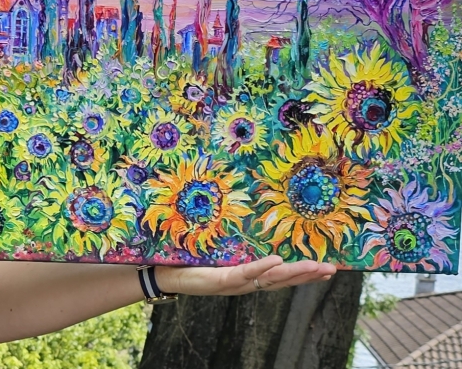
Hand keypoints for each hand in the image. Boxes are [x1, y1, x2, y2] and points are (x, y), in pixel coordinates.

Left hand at [156, 255, 335, 296]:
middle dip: (308, 276)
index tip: (326, 266)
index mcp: (247, 274)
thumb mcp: (216, 248)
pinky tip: (277, 261)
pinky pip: (246, 273)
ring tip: (316, 267)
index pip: (280, 274)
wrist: (164, 273)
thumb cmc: (190, 259)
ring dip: (294, 273)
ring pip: (270, 279)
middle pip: (282, 280)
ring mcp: (235, 283)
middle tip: (332, 270)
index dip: (303, 272)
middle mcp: (245, 282)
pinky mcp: (222, 279)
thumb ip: (232, 239)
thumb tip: (244, 214)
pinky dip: (262, 268)